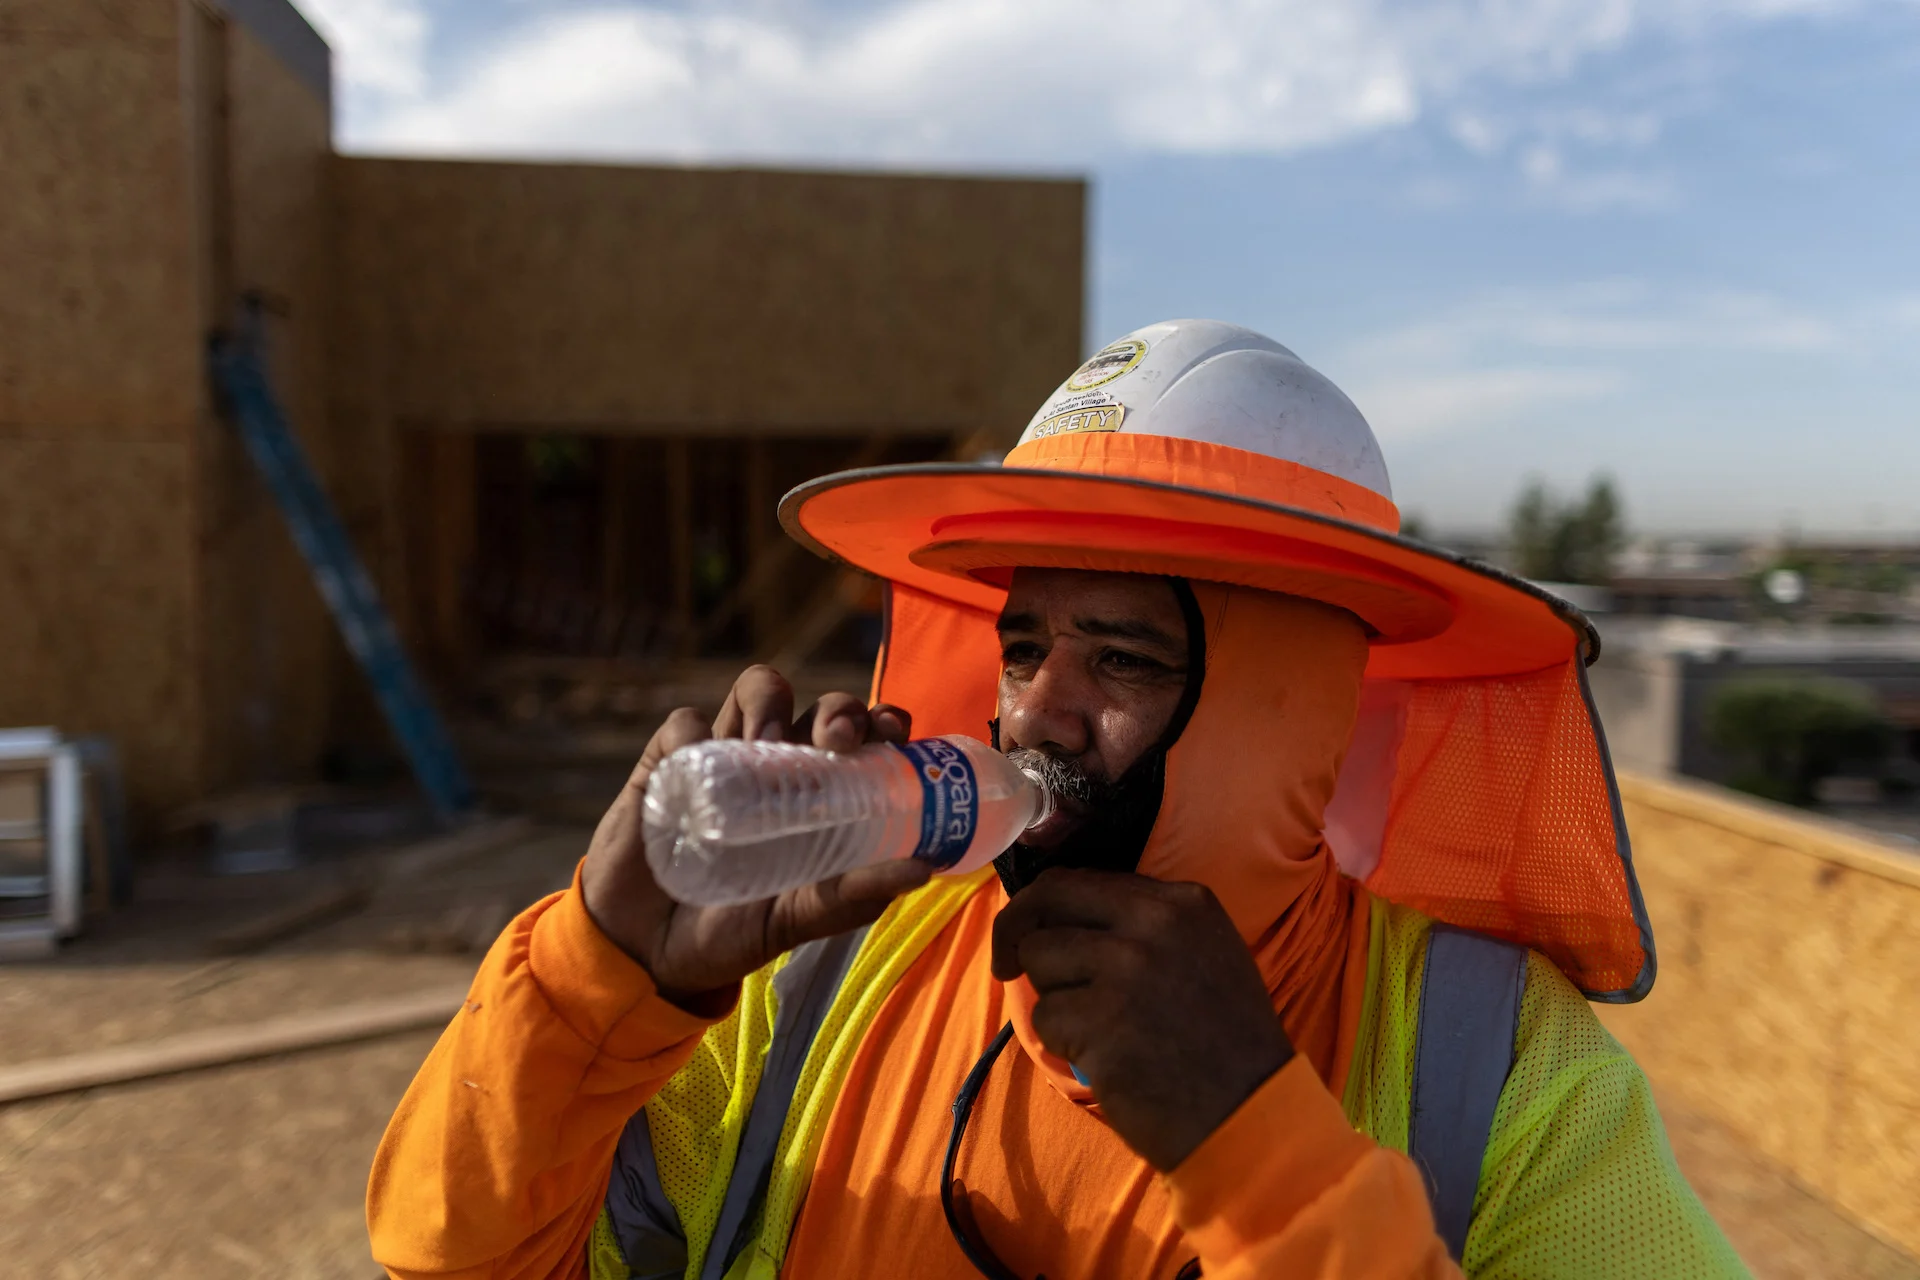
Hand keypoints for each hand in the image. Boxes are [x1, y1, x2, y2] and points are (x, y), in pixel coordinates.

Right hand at [581, 666, 932, 1011]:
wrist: (647, 955)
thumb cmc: (731, 932)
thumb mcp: (797, 919)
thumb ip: (852, 898)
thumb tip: (921, 871)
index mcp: (824, 796)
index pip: (866, 738)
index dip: (883, 721)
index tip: (892, 733)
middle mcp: (782, 766)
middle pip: (822, 706)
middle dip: (837, 709)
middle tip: (835, 742)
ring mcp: (726, 757)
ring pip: (759, 691)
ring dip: (770, 702)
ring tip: (765, 741)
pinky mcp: (667, 761)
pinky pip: (685, 723)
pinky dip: (693, 734)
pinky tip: (695, 764)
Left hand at [991, 868, 1293, 1170]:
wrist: (1248, 1114)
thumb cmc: (1223, 1043)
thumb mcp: (1204, 954)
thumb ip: (1142, 925)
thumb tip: (1061, 917)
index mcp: (1182, 902)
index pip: (1082, 880)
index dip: (1044, 905)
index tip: (1030, 930)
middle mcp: (1155, 922)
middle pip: (1048, 900)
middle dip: (1014, 930)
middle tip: (1005, 965)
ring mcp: (1127, 969)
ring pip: (1039, 958)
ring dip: (1053, 996)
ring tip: (1096, 1027)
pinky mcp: (1102, 1020)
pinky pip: (1044, 1016)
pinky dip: (1062, 1041)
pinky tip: (1102, 1058)